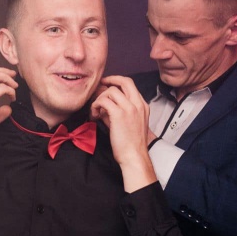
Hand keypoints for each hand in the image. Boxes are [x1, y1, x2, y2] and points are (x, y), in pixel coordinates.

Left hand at [90, 75, 156, 191]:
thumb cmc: (130, 143)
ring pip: (111, 91)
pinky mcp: (119, 114)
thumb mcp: (126, 123)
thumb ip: (116, 111)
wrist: (134, 155)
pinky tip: (94, 115)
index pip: (130, 85)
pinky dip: (96, 105)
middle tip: (99, 86)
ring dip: (99, 98)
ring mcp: (130, 108)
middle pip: (124, 81)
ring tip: (95, 110)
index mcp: (142, 105)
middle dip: (110, 80)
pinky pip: (103, 101)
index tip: (106, 85)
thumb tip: (102, 105)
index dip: (116, 82)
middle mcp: (138, 104)